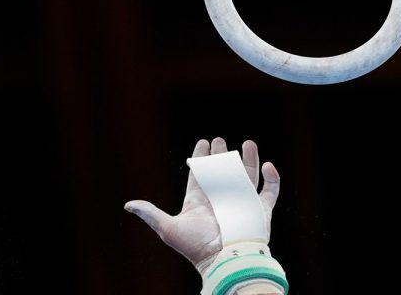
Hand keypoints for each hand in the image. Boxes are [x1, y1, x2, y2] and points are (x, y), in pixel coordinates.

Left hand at [124, 137, 279, 269]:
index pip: (201, 176)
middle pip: (223, 173)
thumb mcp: (168, 228)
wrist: (224, 260)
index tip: (202, 143)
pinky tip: (268, 165)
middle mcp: (222, 200)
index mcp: (201, 202)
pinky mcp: (261, 211)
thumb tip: (129, 205)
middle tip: (219, 140)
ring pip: (248, 177)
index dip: (201, 158)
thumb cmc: (196, 246)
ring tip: (247, 143)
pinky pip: (270, 192)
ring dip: (248, 160)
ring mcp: (242, 204)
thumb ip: (151, 214)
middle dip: (221, 156)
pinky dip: (272, 179)